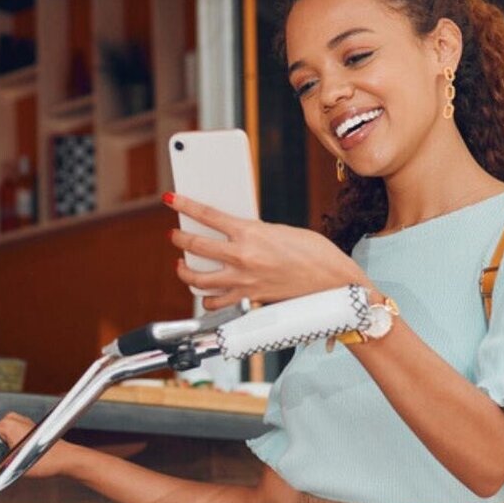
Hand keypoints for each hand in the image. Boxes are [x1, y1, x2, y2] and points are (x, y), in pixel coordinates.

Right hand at [0, 411, 78, 478]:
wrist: (66, 459)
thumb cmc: (46, 461)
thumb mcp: (13, 466)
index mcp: (6, 424)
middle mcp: (13, 418)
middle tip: (5, 464)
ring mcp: (21, 421)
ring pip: (3, 438)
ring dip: (5, 449)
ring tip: (15, 461)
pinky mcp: (28, 426)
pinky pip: (13, 436)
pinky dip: (14, 446)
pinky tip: (21, 457)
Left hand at [165, 192, 365, 309]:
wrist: (332, 281)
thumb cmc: (313, 253)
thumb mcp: (280, 231)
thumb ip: (253, 233)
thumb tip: (234, 234)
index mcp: (250, 232)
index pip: (207, 215)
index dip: (185, 206)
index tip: (171, 200)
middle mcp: (242, 257)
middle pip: (195, 246)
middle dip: (179, 238)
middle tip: (175, 235)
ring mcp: (243, 281)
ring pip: (198, 279)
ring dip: (185, 272)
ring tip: (182, 266)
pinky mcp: (248, 300)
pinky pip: (216, 302)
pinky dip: (207, 298)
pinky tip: (207, 293)